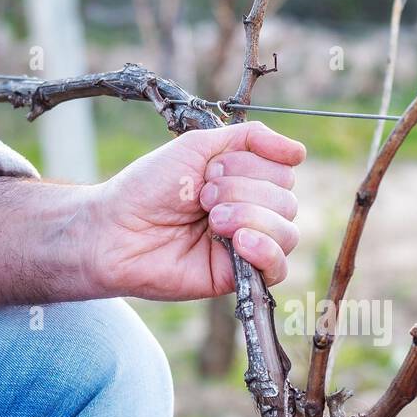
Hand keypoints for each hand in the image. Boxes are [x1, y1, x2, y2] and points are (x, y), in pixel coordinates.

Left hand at [88, 120, 305, 300]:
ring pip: (287, 230)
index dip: (250, 165)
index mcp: (245, 180)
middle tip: (201, 197)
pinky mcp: (240, 278)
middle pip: (287, 199)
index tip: (209, 170)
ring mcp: (248, 245)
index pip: (283, 170)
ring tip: (211, 219)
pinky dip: (264, 250)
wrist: (116, 230)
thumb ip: (250, 139)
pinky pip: (278, 267)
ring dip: (248, 216)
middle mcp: (252, 212)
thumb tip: (300, 151)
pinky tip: (237, 241)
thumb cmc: (149, 188)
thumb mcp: (199, 146)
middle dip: (242, 190)